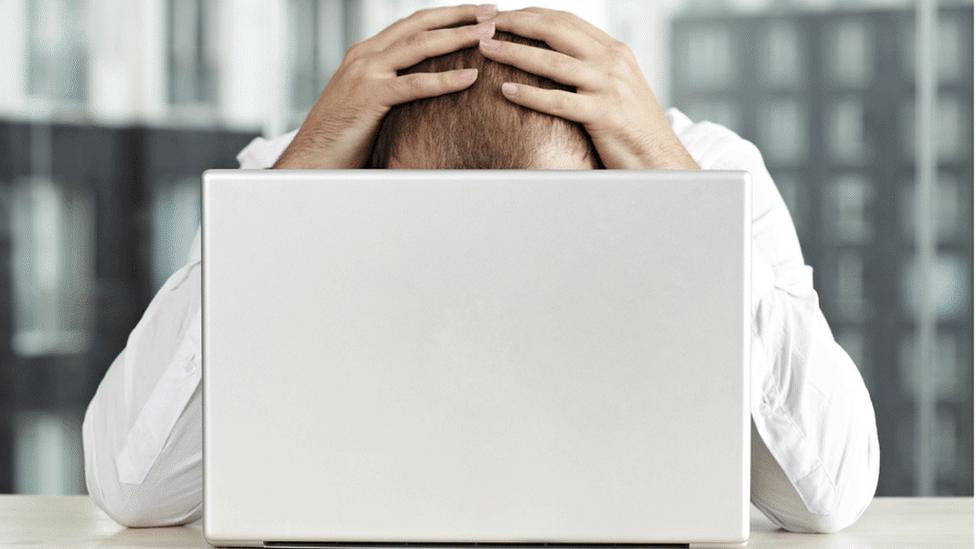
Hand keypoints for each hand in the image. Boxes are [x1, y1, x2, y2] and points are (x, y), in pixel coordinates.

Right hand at [275, 4, 498, 168]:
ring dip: (458, 37)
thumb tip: (427, 94)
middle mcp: (365, 56)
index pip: (412, 25)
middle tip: (492, 12)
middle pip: (419, 25)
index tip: (476, 14)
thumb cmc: (342, 141)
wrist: (309, 161)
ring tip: (489, 34)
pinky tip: (471, 77)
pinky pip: (414, 84)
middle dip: (458, 16)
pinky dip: (445, 79)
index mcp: (366, 54)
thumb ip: (393, 91)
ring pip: (420, 46)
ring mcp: (365, 73)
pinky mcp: (369, 97)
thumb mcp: (370, 106)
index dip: (446, 16)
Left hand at [479, 8, 698, 169]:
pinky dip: (531, 95)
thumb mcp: (617, 89)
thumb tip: (555, 61)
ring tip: (486, 49)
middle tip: (485, 23)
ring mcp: (610, 87)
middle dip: (517, 24)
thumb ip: (592, 70)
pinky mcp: (605, 115)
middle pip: (557, 31)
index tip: (501, 16)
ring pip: (553, 62)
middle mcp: (613, 62)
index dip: (531, 15)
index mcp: (615, 51)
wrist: (663, 160)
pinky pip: (559, 101)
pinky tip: (506, 91)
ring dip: (514, 53)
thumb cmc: (634, 130)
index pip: (566, 21)